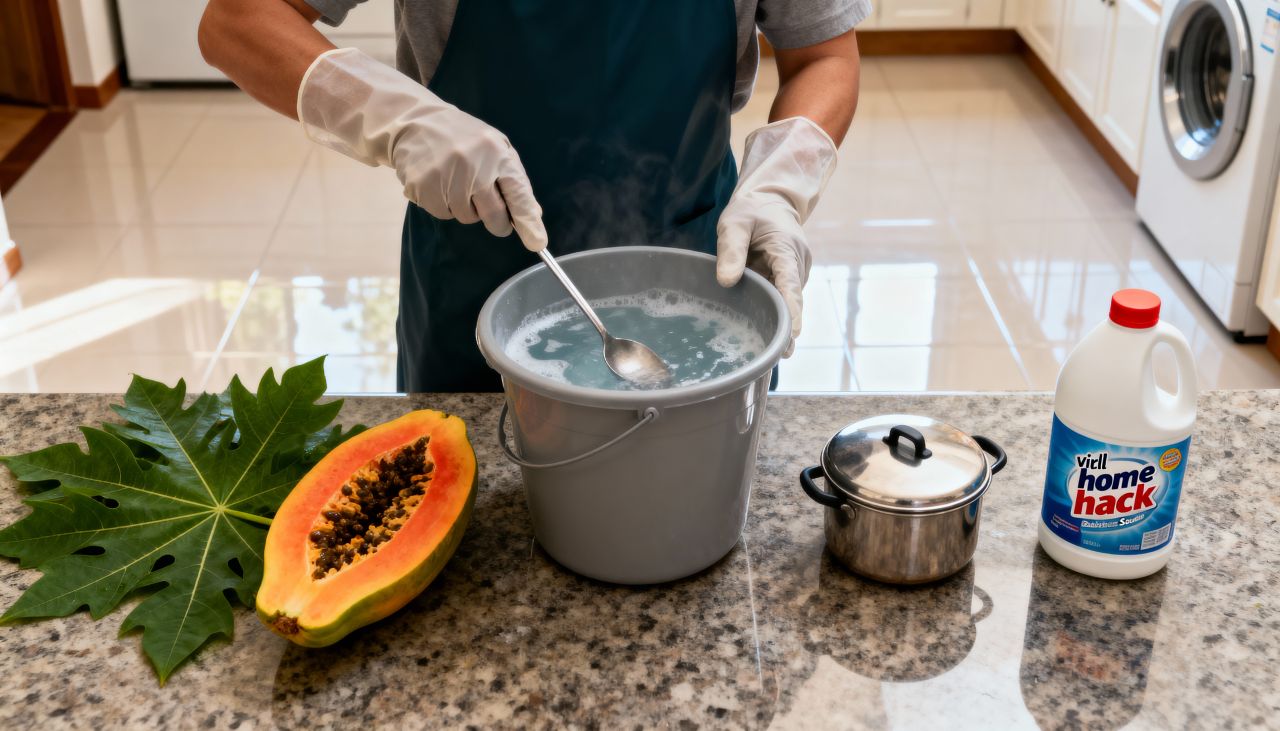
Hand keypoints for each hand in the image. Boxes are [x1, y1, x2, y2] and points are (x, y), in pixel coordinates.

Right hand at [297, 48, 547, 250]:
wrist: (415, 122)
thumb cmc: (462, 137)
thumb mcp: (495, 147)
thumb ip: (513, 179)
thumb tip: (533, 216)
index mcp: (497, 153)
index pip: (518, 194)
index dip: (528, 221)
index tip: (537, 242)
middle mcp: (474, 166)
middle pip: (494, 215)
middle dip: (498, 222)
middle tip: (493, 215)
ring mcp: (447, 178)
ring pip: (467, 218)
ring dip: (467, 209)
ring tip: (457, 182)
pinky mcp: (424, 188)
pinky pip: (444, 214)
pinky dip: (444, 205)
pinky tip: (440, 183)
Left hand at [715, 118, 836, 356]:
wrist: (770, 200)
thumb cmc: (751, 210)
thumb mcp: (734, 223)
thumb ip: (731, 249)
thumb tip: (727, 281)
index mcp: (786, 249)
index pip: (791, 284)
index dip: (792, 310)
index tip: (793, 333)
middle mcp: (797, 264)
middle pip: (792, 300)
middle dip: (788, 327)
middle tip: (779, 356)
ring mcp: (794, 272)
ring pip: (787, 301)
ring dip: (780, 322)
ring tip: (771, 354)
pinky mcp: (787, 278)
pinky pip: (781, 298)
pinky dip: (774, 313)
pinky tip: (762, 336)